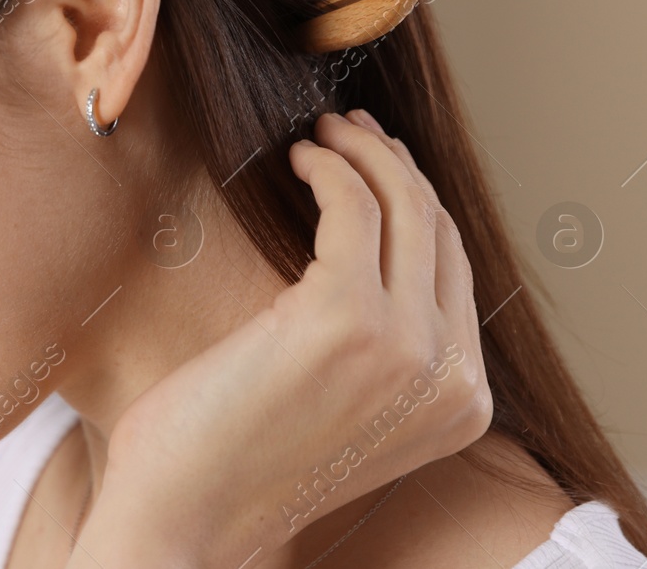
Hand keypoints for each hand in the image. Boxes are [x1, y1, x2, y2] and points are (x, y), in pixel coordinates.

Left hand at [70, 110, 492, 568]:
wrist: (185, 516)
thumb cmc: (239, 456)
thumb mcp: (343, 404)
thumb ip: (381, 346)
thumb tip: (374, 252)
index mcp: (462, 404)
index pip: (456, 271)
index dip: (419, 203)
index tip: (378, 161)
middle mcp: (452, 378)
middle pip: (437, 229)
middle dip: (395, 165)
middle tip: (349, 129)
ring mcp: (407, 347)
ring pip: (404, 206)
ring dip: (361, 153)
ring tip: (320, 133)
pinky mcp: (346, 316)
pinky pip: (352, 206)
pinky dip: (328, 167)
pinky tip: (297, 158)